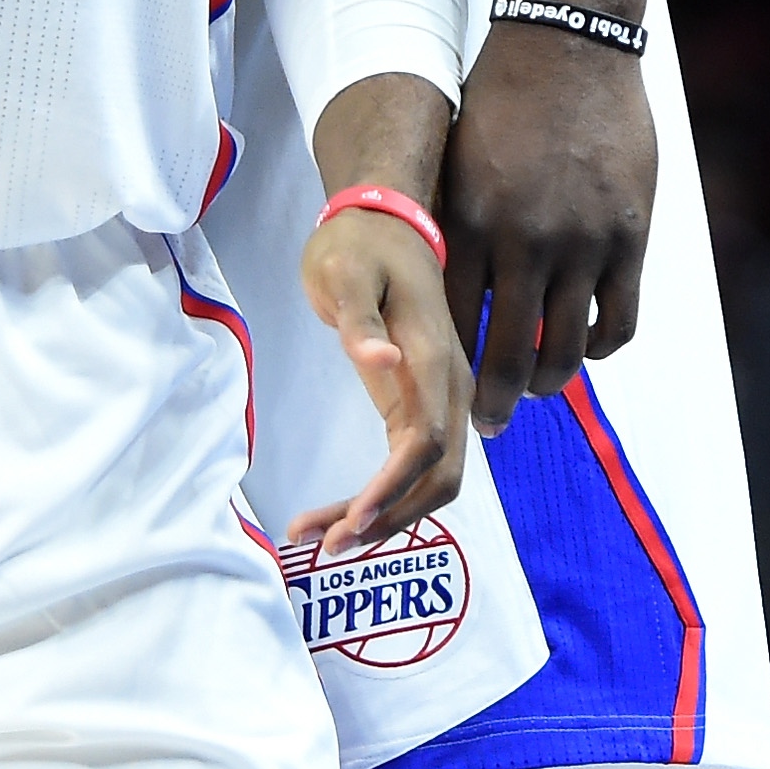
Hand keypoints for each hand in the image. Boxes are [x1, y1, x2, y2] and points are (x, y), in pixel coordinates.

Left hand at [287, 210, 468, 555]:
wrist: (385, 223)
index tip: (352, 520)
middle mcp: (449, 389)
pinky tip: (337, 513)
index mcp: (434, 358)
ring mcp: (440, 401)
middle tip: (326, 546)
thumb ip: (360, 318)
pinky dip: (380, 497)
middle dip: (388, 520)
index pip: (427, 442)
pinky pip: (411, 466)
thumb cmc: (358, 245)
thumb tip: (383, 360)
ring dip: (383, 518)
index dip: (393, 488)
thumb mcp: (345, 271)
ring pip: (429, 483)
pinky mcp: (421, 406)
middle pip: (438, 480)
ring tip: (320, 539)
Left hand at [443, 17, 656, 434]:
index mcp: (470, 222)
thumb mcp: (458, 163)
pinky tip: (588, 345)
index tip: (446, 392)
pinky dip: (602, 347)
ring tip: (539, 387)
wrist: (565, 47)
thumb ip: (458, 229)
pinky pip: (619, 321)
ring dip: (550, 382)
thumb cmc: (501, 101)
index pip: (455, 323)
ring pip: (568, 350)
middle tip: (491, 425)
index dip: (450, 369)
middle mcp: (523, 241)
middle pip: (509, 354)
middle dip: (496, 404)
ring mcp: (581, 243)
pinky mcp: (629, 237)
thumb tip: (448, 297)